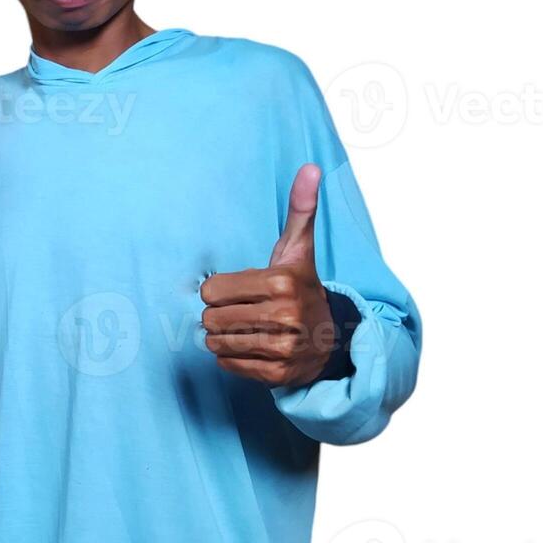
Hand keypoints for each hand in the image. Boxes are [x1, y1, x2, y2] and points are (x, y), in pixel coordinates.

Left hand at [199, 162, 335, 387]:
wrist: (331, 338)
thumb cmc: (301, 287)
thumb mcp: (298, 249)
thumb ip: (300, 208)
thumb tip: (311, 167)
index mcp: (281, 282)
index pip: (212, 290)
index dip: (219, 290)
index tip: (240, 289)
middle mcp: (284, 317)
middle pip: (211, 318)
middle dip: (219, 314)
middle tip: (242, 310)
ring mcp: (282, 349)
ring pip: (217, 343)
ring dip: (223, 337)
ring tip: (245, 328)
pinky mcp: (277, 375)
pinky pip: (229, 366)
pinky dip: (233, 358)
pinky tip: (251, 347)